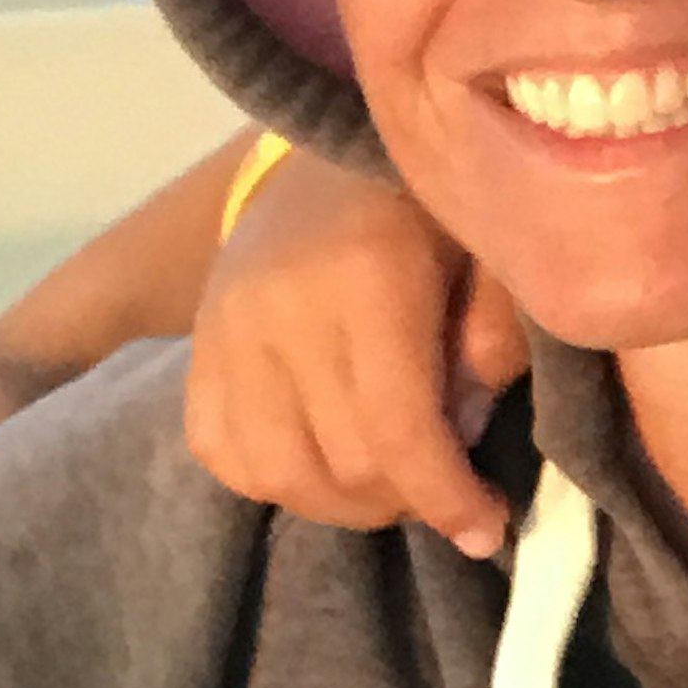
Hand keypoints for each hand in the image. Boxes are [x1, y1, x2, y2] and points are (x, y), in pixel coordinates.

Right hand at [186, 151, 529, 556]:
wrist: (327, 155)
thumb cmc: (427, 204)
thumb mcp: (488, 250)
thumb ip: (492, 339)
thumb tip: (459, 437)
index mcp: (364, 275)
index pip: (398, 426)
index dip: (445, 497)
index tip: (488, 532)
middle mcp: (279, 309)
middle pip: (340, 462)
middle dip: (406, 500)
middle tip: (449, 492)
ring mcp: (223, 333)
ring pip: (276, 474)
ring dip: (343, 505)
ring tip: (393, 485)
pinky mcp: (195, 352)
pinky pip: (223, 455)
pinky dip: (277, 480)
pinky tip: (326, 461)